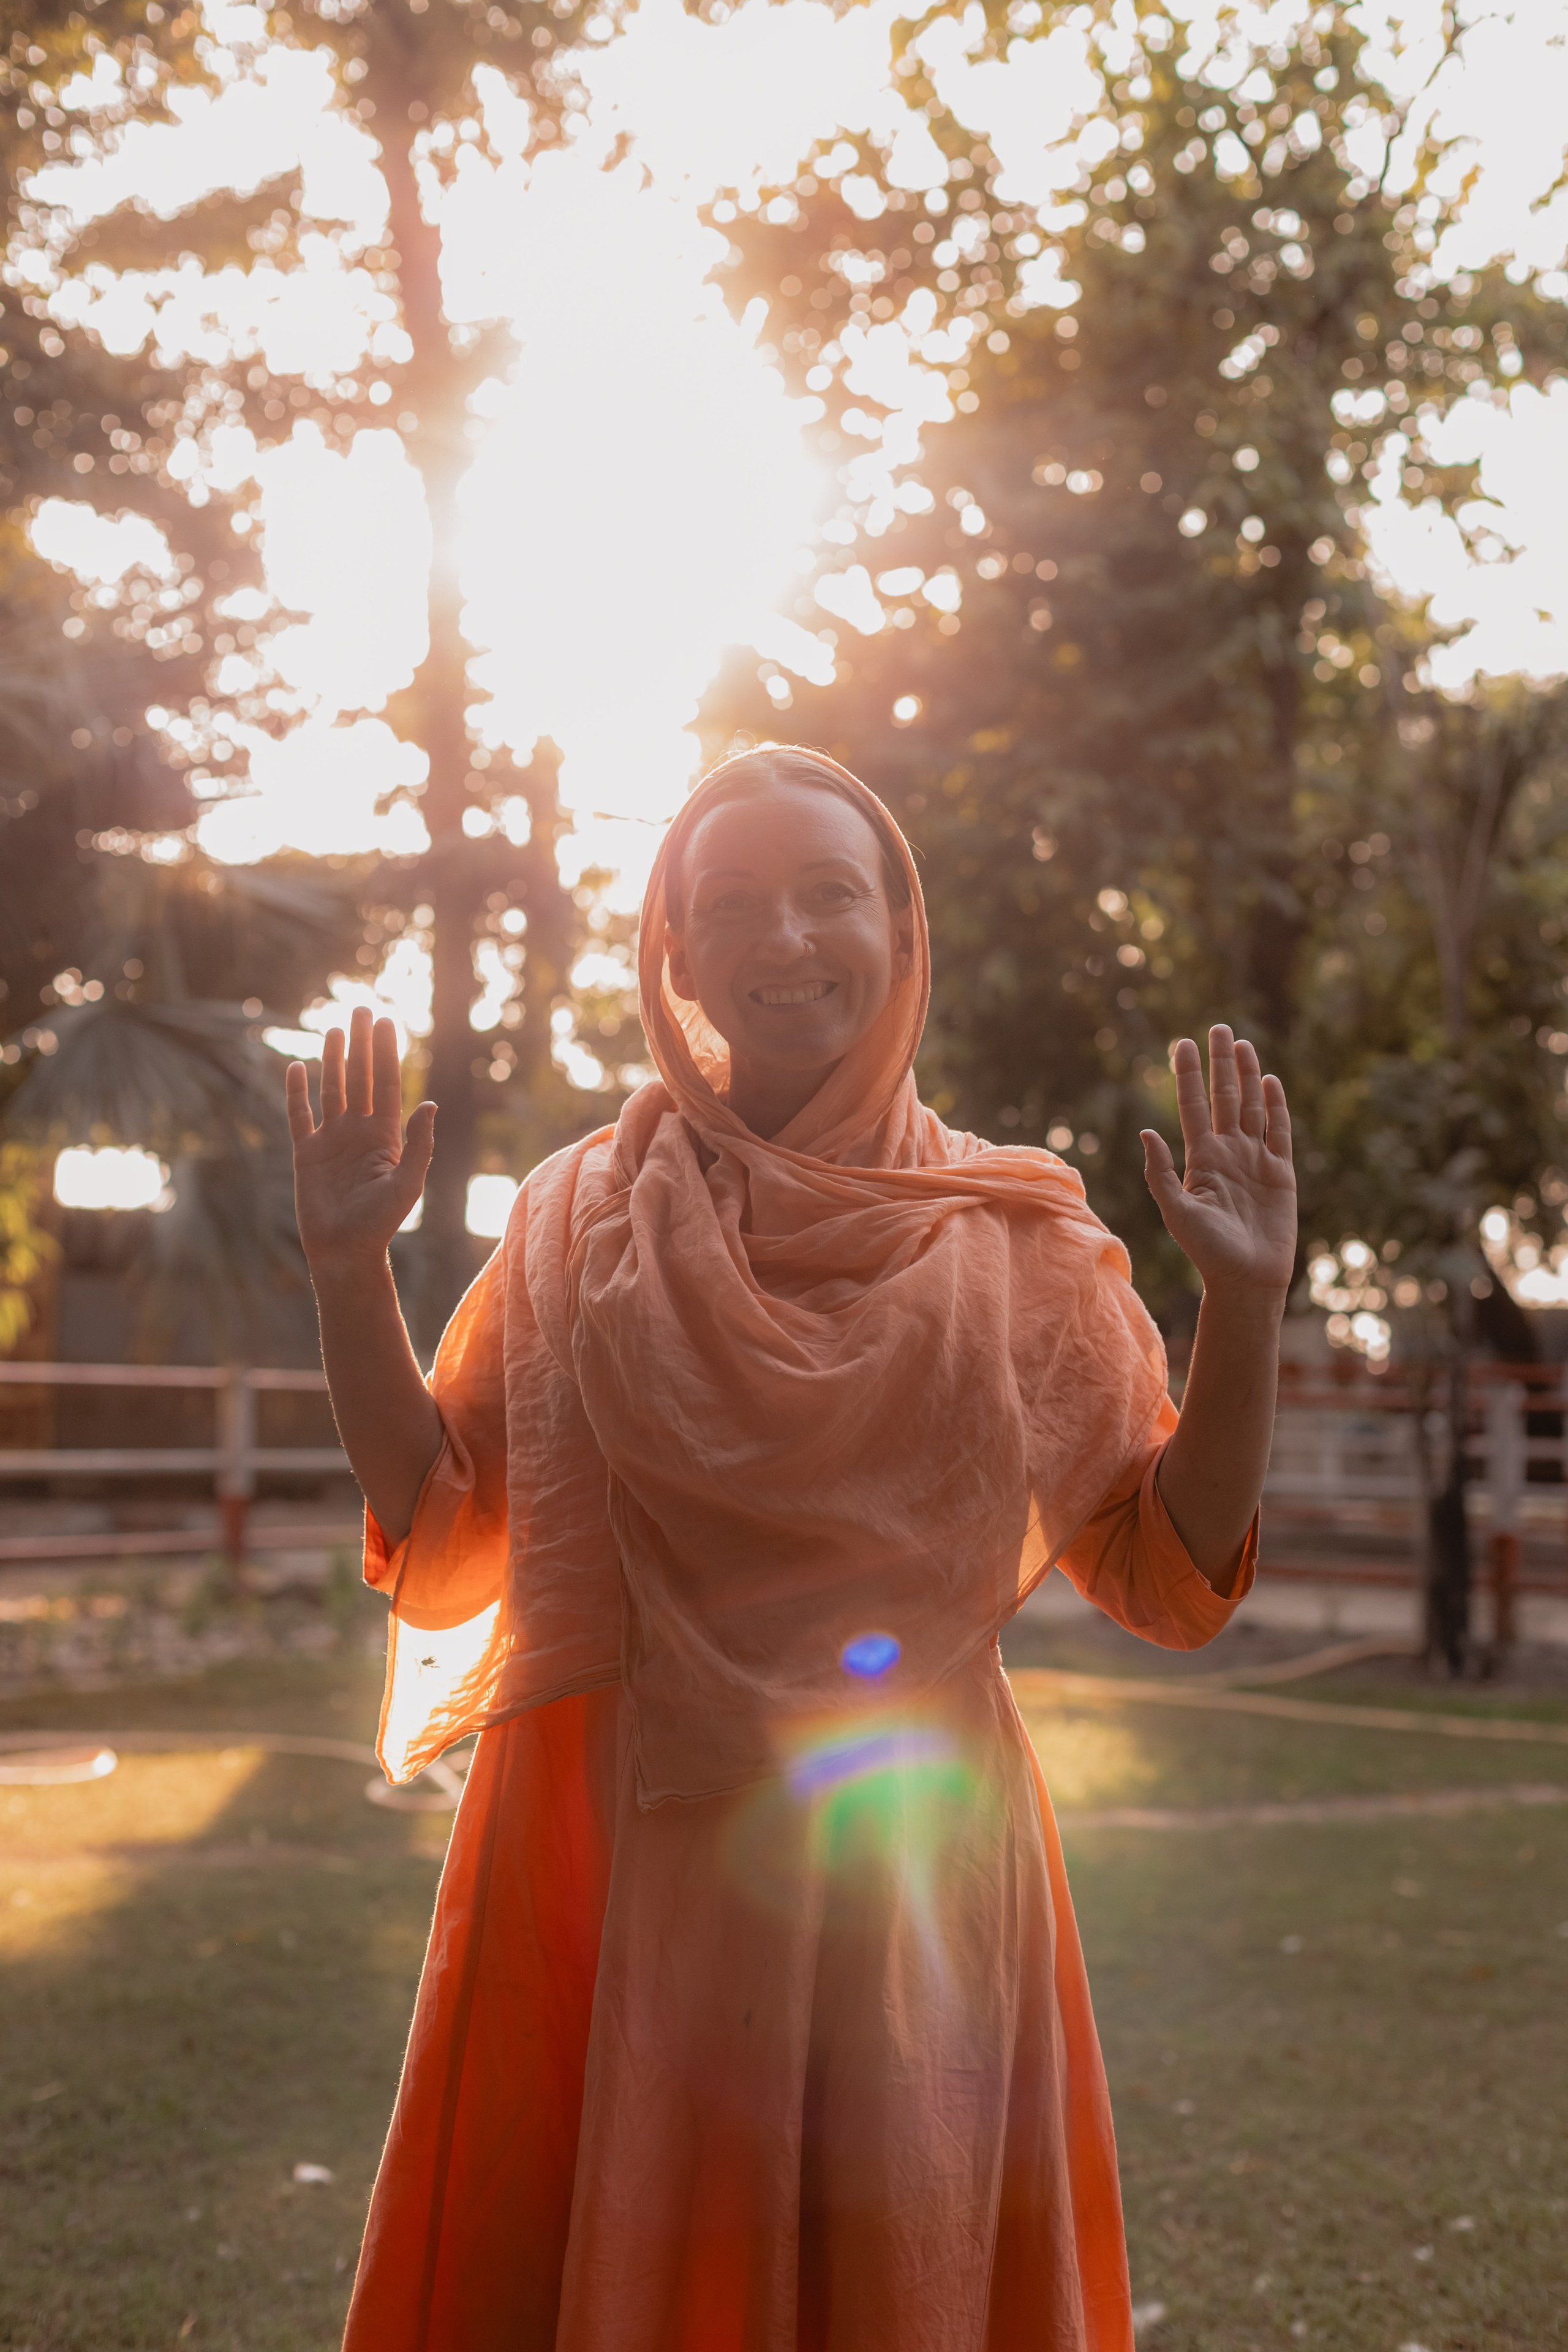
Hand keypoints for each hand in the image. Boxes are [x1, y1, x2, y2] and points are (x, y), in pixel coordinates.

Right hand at [286, 1007, 434, 1276]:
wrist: (344, 1251)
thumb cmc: (381, 1223)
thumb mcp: (408, 1183)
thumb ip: (419, 1143)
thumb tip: (430, 1102)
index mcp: (386, 1136)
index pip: (386, 1084)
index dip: (386, 1053)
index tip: (387, 1022)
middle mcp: (359, 1132)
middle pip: (360, 1078)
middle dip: (362, 1045)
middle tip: (362, 1010)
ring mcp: (332, 1141)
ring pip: (332, 1090)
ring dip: (333, 1059)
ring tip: (336, 1028)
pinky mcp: (306, 1153)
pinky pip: (298, 1116)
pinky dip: (295, 1092)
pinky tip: (295, 1067)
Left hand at [1140, 1025, 1295, 1301]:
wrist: (1247, 1278)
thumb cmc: (1208, 1251)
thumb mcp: (1177, 1213)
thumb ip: (1161, 1173)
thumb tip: (1145, 1132)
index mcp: (1201, 1160)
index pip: (1192, 1106)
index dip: (1189, 1075)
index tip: (1182, 1042)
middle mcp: (1227, 1154)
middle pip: (1224, 1098)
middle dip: (1219, 1064)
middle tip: (1217, 1028)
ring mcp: (1255, 1160)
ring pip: (1251, 1107)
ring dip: (1246, 1075)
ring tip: (1240, 1044)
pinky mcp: (1281, 1172)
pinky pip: (1279, 1131)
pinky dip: (1275, 1106)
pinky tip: (1269, 1081)